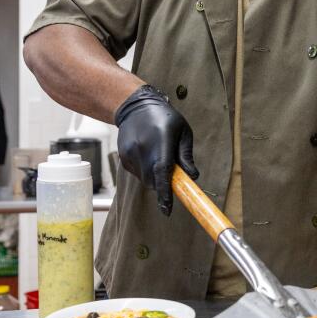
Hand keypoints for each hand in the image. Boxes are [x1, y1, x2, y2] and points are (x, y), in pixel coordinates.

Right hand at [114, 85, 198, 214]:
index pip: (162, 172)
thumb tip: (193, 176)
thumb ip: (186, 155)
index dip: (165, 193)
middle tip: (170, 173)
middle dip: (163, 184)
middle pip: (153, 181)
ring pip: (144, 180)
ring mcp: (130, 154)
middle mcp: (142, 149)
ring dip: (154, 177)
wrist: (136, 107)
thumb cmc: (165, 119)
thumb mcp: (183, 132)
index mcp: (161, 143)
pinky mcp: (123, 158)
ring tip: (158, 157)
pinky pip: (137, 174)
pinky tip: (147, 155)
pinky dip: (145, 171)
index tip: (167, 210)